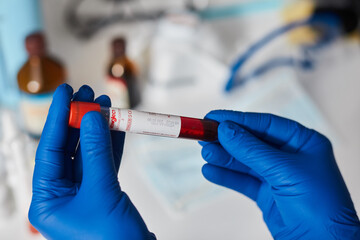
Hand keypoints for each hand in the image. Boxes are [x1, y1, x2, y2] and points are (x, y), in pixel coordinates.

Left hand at [29, 84, 154, 239]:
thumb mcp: (101, 191)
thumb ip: (97, 152)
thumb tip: (92, 117)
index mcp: (47, 199)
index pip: (48, 150)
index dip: (57, 118)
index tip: (65, 93)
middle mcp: (61, 194)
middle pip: (67, 148)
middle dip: (78, 120)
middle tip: (87, 95)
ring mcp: (83, 192)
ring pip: (88, 152)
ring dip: (98, 130)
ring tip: (104, 105)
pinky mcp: (102, 192)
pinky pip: (104, 162)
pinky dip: (111, 144)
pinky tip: (116, 127)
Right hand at [200, 110, 359, 238]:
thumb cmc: (321, 208)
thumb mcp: (285, 171)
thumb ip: (252, 150)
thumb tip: (226, 130)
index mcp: (303, 142)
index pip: (265, 124)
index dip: (238, 120)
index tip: (214, 118)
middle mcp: (290, 156)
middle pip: (252, 142)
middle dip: (227, 139)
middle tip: (204, 135)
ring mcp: (277, 176)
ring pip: (244, 161)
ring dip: (224, 157)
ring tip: (206, 153)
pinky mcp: (267, 194)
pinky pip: (243, 181)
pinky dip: (226, 176)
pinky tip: (211, 171)